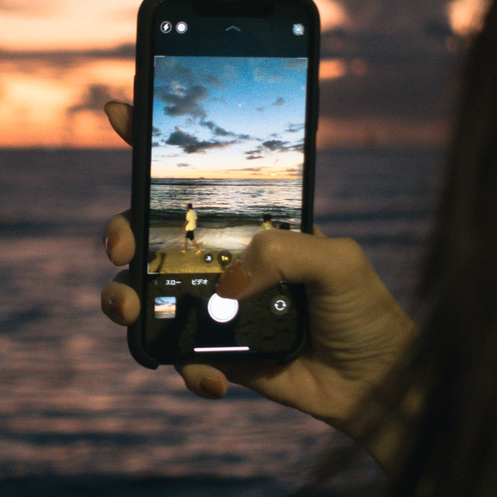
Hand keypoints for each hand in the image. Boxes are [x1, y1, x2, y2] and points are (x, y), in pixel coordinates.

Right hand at [100, 100, 417, 471]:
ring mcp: (212, 306)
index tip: (120, 110)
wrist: (376, 386)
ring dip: (122, 299)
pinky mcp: (211, 353)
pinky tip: (214, 381)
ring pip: (143, 293)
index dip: (152, 141)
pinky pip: (175, 355)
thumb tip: (227, 280)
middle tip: (122, 249)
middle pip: (148, 234)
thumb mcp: (338, 262)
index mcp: (248, 223)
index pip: (195, 175)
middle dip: (120, 232)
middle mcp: (221, 258)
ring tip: (130, 311)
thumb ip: (283, 253)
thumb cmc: (365, 313)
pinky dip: (185, 368)